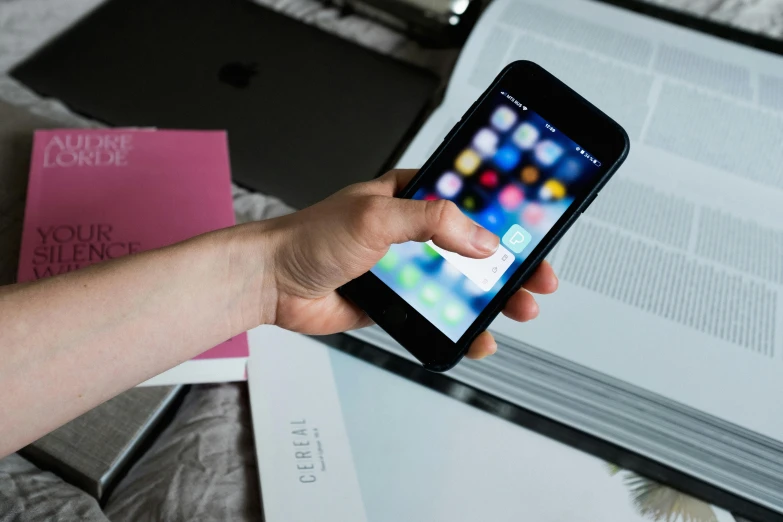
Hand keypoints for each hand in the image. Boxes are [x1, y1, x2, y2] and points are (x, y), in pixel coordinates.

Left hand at [251, 169, 557, 359]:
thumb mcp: (376, 217)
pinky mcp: (396, 300)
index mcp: (409, 196)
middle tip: (536, 278)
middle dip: (510, 264)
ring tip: (517, 310)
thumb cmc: (309, 237)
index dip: (505, 212)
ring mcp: (405, 266)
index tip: (535, 226)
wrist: (272, 283)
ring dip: (492, 297)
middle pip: (474, 245)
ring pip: (460, 282)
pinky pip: (437, 312)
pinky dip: (460, 324)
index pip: (468, 197)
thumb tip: (480, 239)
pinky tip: (476, 335)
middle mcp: (411, 229)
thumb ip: (432, 222)